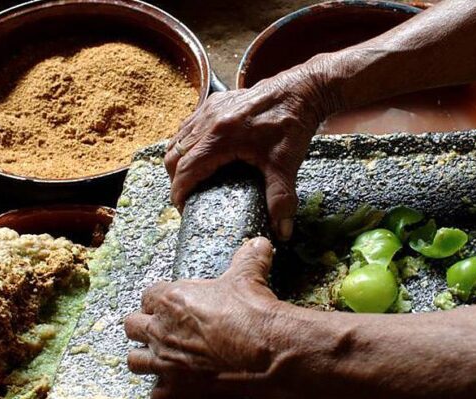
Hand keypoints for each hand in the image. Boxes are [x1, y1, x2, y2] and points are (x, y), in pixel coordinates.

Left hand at [124, 237, 283, 398]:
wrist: (265, 351)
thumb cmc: (250, 312)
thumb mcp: (248, 277)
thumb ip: (248, 258)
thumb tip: (259, 243)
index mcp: (171, 300)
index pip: (147, 295)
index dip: (158, 299)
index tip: (169, 302)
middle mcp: (161, 330)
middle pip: (132, 326)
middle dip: (144, 326)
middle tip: (163, 327)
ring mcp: (166, 362)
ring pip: (134, 361)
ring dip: (145, 357)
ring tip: (161, 355)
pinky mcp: (177, 389)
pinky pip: (156, 394)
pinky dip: (165, 389)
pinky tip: (179, 383)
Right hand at [165, 64, 335, 240]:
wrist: (302, 89)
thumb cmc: (292, 123)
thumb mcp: (286, 164)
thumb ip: (281, 199)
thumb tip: (281, 232)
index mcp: (221, 136)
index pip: (185, 169)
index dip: (179, 192)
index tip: (184, 209)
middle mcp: (209, 119)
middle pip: (174, 154)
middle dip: (175, 180)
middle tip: (188, 198)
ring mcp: (209, 108)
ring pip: (178, 138)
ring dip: (178, 161)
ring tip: (191, 180)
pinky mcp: (215, 102)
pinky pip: (188, 126)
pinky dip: (187, 144)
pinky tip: (202, 156)